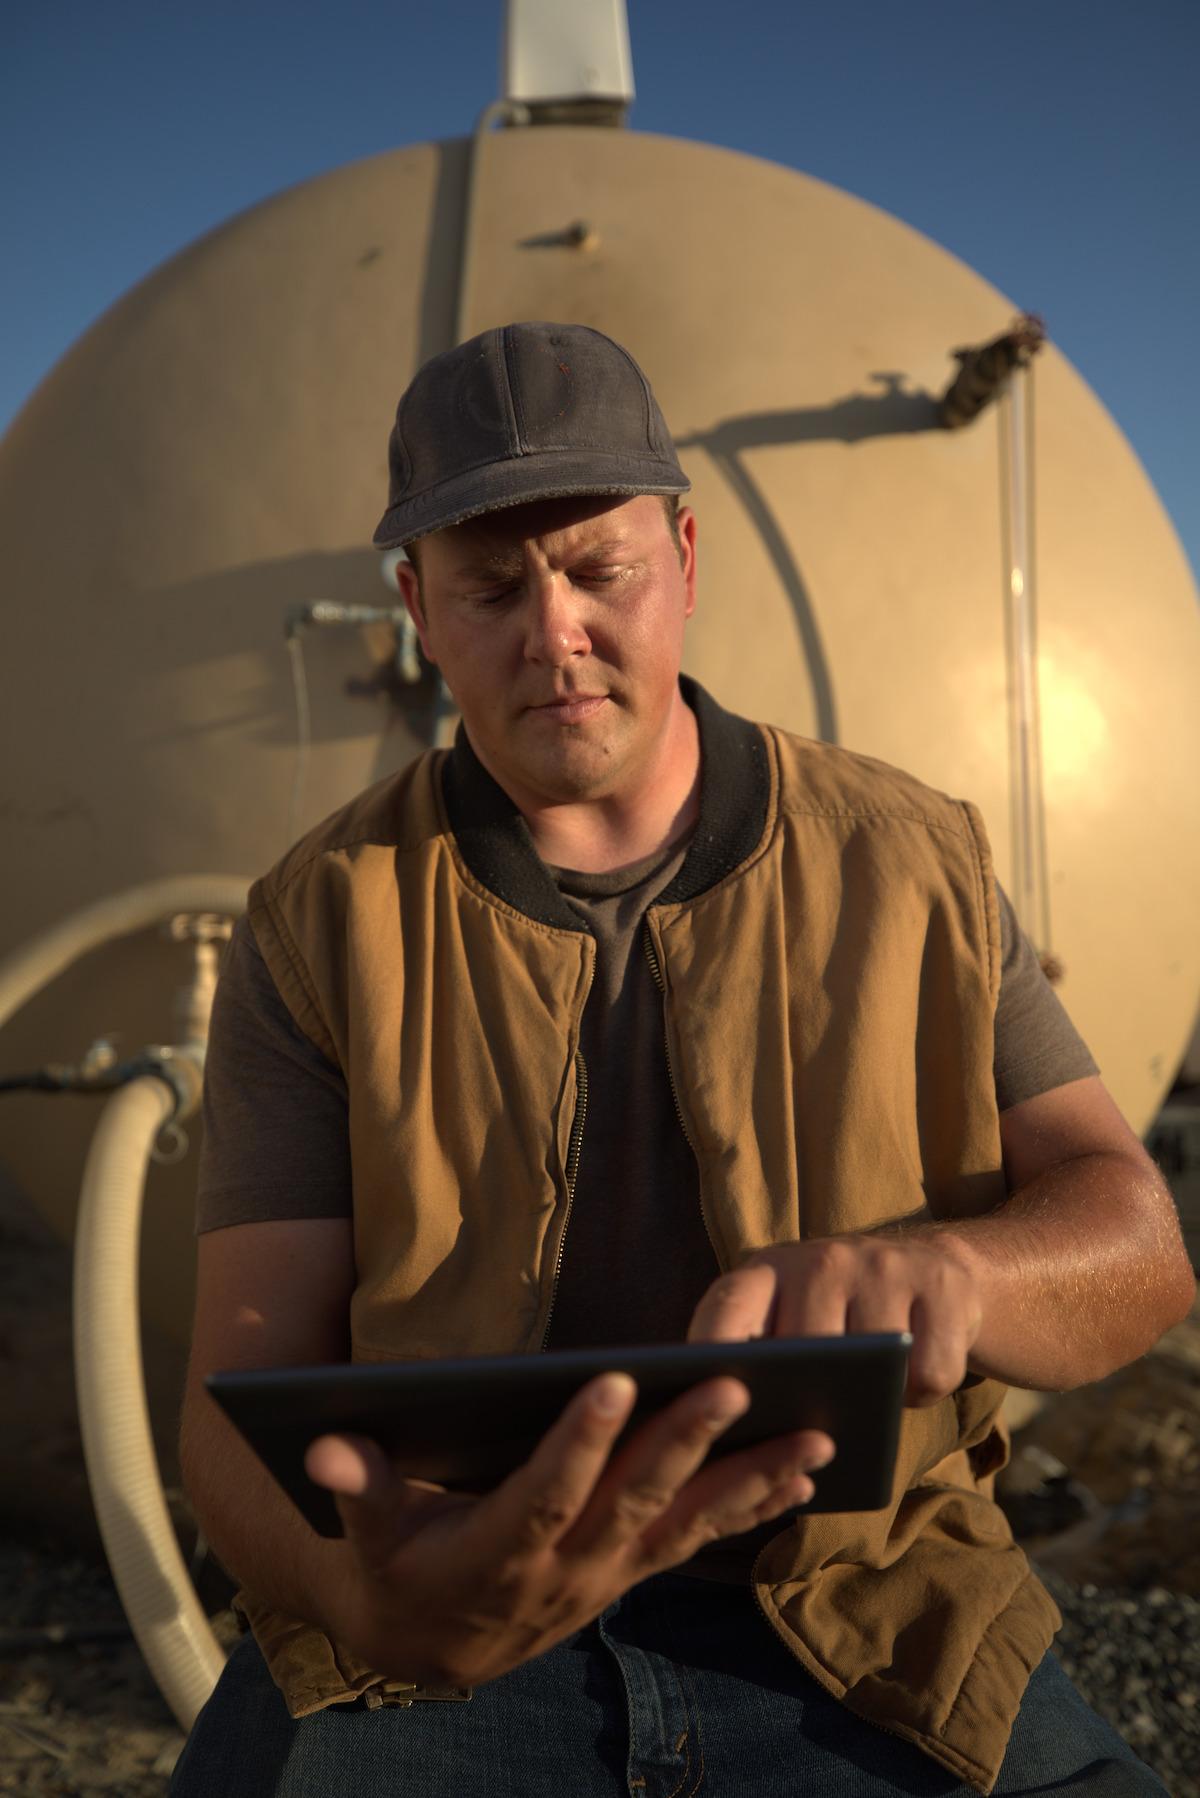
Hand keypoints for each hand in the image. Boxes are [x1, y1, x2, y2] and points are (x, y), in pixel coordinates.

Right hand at [304, 1372, 832, 1687]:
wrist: (433, 1648)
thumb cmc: (397, 1566)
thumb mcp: (367, 1532)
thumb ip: (354, 1485)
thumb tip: (322, 1445)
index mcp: (498, 1549)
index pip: (547, 1492)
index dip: (579, 1442)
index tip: (615, 1380)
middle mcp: (566, 1568)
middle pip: (635, 1498)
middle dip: (687, 1439)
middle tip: (735, 1382)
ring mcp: (609, 1574)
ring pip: (689, 1522)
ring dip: (752, 1480)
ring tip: (813, 1438)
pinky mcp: (632, 1570)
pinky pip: (701, 1539)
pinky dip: (752, 1507)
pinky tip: (801, 1476)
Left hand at [687, 1236, 982, 1405]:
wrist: (931, 1269)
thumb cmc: (842, 1316)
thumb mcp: (792, 1320)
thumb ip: (762, 1361)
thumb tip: (737, 1433)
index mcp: (767, 1272)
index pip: (726, 1310)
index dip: (710, 1356)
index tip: (710, 1404)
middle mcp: (820, 1258)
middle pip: (806, 1349)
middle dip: (810, 1396)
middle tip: (822, 1413)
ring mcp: (881, 1265)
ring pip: (873, 1363)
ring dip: (879, 1397)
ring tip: (875, 1385)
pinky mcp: (941, 1282)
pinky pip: (929, 1372)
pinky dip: (924, 1391)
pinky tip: (914, 1373)